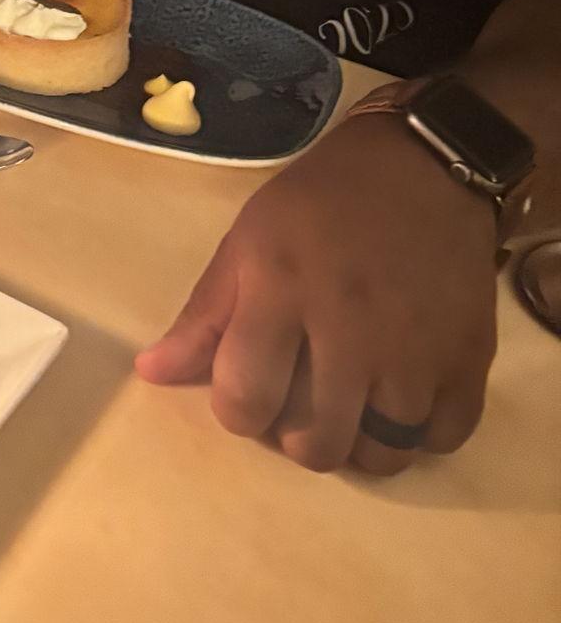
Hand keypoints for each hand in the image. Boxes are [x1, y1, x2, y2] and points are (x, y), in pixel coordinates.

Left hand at [135, 114, 498, 473]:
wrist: (420, 168)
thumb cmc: (320, 201)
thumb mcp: (247, 240)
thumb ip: (205, 314)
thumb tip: (152, 374)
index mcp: (282, 291)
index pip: (246, 397)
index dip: (237, 413)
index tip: (245, 396)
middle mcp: (351, 330)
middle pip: (318, 443)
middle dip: (295, 441)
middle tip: (297, 410)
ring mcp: (417, 351)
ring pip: (383, 454)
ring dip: (357, 445)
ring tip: (347, 410)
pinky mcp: (471, 360)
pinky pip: (442, 439)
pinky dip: (418, 437)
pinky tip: (398, 403)